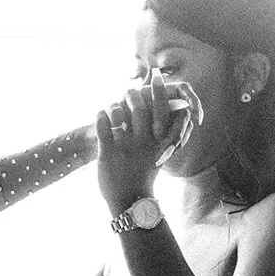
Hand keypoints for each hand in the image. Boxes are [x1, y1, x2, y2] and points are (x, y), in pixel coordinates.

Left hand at [96, 72, 197, 208]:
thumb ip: (165, 132)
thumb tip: (173, 107)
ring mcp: (126, 147)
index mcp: (160, 140)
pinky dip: (100, 116)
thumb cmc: (144, 172)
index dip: (160, 89)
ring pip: (119, 112)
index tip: (156, 76)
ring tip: (112, 106)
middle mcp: (146, 142)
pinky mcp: (107, 153)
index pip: (164, 108)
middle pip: (141, 106)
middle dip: (133, 93)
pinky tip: (101, 114)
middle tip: (129, 90)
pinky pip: (102, 125)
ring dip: (114, 105)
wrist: (129, 199)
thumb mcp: (161, 153)